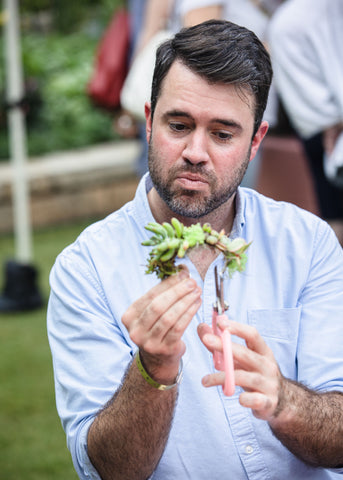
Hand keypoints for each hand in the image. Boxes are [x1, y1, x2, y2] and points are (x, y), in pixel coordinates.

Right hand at [122, 267, 201, 382]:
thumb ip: (164, 292)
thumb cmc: (157, 328)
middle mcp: (135, 330)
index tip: (183, 274)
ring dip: (186, 302)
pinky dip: (189, 314)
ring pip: (170, 317)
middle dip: (177, 292)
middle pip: (158, 305)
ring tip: (197, 292)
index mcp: (129, 316)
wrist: (157, 359)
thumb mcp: (153, 311)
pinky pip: (179, 328)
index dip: (168, 283)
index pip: (150, 295)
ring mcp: (148, 342)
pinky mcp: (164, 349)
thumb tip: (183, 272)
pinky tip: (197, 304)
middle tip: (192, 282)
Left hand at [198, 319, 283, 420]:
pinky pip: (256, 400)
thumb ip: (222, 344)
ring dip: (222, 377)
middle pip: (245, 354)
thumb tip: (202, 327)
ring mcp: (269, 384)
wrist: (282, 402)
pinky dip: (246, 399)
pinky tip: (238, 398)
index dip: (237, 327)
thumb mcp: (242, 358)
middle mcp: (267, 365)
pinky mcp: (268, 402)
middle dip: (224, 346)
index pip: (252, 335)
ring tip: (205, 380)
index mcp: (263, 351)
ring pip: (244, 377)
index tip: (220, 323)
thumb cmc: (255, 374)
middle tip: (206, 339)